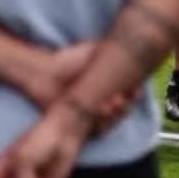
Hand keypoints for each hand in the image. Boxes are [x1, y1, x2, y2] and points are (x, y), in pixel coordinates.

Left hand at [21, 43, 139, 133]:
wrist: (44, 73)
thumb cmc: (66, 60)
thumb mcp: (92, 51)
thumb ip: (111, 49)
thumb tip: (132, 46)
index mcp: (108, 87)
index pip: (129, 96)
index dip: (133, 95)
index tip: (135, 91)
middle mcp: (102, 102)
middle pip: (123, 111)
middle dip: (125, 106)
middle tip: (120, 98)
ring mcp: (92, 115)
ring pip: (112, 122)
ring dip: (115, 115)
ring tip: (111, 104)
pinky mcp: (80, 125)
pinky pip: (97, 131)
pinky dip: (101, 123)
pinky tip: (100, 111)